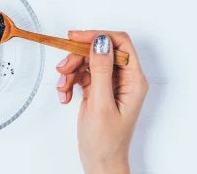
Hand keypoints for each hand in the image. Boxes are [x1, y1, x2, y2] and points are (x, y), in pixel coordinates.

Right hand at [56, 31, 147, 173]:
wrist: (100, 163)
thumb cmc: (107, 142)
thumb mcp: (102, 104)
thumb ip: (102, 70)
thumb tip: (101, 42)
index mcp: (134, 80)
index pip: (120, 43)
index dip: (98, 36)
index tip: (76, 38)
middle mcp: (124, 79)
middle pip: (100, 50)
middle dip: (78, 57)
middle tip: (63, 68)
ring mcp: (111, 84)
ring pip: (88, 61)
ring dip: (71, 71)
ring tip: (63, 87)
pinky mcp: (98, 89)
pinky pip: (81, 74)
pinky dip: (70, 82)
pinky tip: (65, 95)